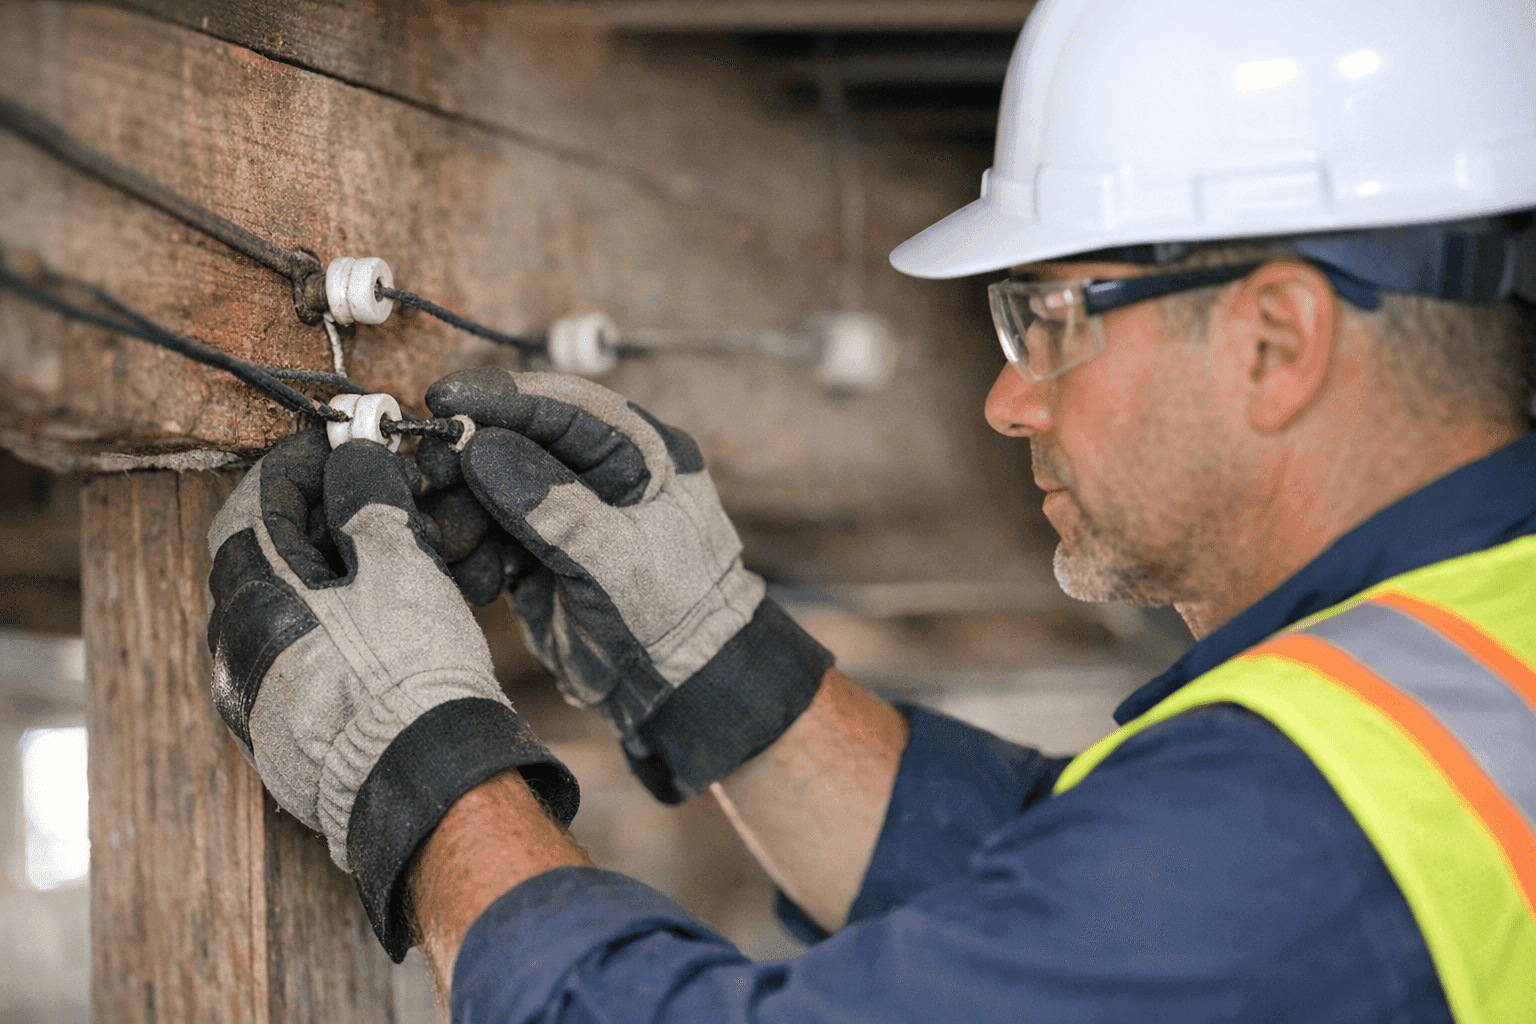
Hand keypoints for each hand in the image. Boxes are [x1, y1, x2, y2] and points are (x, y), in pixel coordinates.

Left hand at [205, 430, 577, 960]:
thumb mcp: (400, 564)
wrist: (426, 786)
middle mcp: (234, 648)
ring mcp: (251, 698)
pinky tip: (372, 631)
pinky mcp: (277, 738)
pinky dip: (322, 628)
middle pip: (259, 556)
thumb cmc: (413, 673)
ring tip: (381, 565)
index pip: (255, 502)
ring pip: (275, 610)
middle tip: (370, 498)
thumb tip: (354, 454)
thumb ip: (368, 497)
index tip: (344, 446)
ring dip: (318, 575)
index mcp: (253, 596)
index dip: (301, 464)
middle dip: (313, 518)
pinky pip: (289, 659)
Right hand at [421, 367, 833, 802]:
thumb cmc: (676, 617)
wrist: (683, 691)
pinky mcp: (540, 556)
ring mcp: (568, 515)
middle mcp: (602, 475)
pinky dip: (471, 554)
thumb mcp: (616, 557)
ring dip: (462, 513)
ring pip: (492, 489)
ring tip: (451, 543)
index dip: (502, 398)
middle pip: (517, 442)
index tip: (446, 397)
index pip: (565, 406)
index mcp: (642, 455)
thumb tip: (481, 445)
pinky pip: (488, 537)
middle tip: (429, 477)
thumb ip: (550, 503)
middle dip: (468, 461)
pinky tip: (476, 582)